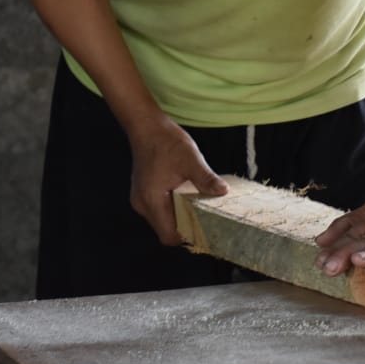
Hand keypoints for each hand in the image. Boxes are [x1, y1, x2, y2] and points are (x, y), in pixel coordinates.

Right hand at [126, 116, 228, 244]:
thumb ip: (205, 178)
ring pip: (162, 220)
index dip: (186, 237)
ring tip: (199, 207)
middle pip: (165, 230)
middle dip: (186, 228)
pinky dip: (173, 208)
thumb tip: (223, 192)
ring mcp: (141, 199)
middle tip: (208, 220)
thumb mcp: (190, 159)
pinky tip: (187, 197)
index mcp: (152, 200)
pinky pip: (160, 209)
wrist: (147, 126)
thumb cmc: (166, 142)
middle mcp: (142, 204)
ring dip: (180, 217)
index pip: (168, 235)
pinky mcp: (144, 192)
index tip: (205, 232)